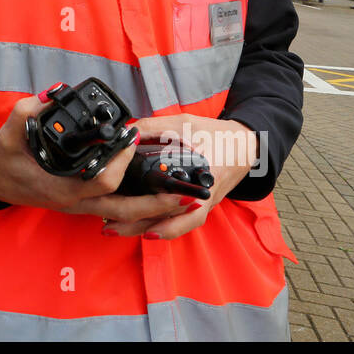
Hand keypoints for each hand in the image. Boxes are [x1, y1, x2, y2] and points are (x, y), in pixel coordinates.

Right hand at [0, 95, 195, 230]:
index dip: (122, 161)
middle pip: (126, 209)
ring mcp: (82, 207)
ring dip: (155, 208)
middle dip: (158, 203)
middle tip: (188, 192)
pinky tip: (159, 195)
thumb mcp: (10, 132)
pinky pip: (118, 209)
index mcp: (63, 188)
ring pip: (125, 215)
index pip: (103, 180)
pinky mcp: (85, 204)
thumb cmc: (5, 159)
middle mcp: (77, 203)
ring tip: (185, 198)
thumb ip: (29, 111)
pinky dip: (141, 206)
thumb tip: (51, 94)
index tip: (134, 138)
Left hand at [99, 114, 258, 239]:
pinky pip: (179, 222)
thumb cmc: (216, 135)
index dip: (154, 208)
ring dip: (143, 228)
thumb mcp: (184, 124)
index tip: (130, 212)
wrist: (244, 145)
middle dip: (138, 223)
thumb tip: (126, 133)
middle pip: (170, 219)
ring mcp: (202, 205)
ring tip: (114, 229)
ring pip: (172, 225)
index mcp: (203, 176)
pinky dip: (160, 227)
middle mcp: (203, 197)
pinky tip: (140, 227)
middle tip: (108, 224)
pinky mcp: (198, 206)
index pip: (180, 200)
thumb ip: (154, 127)